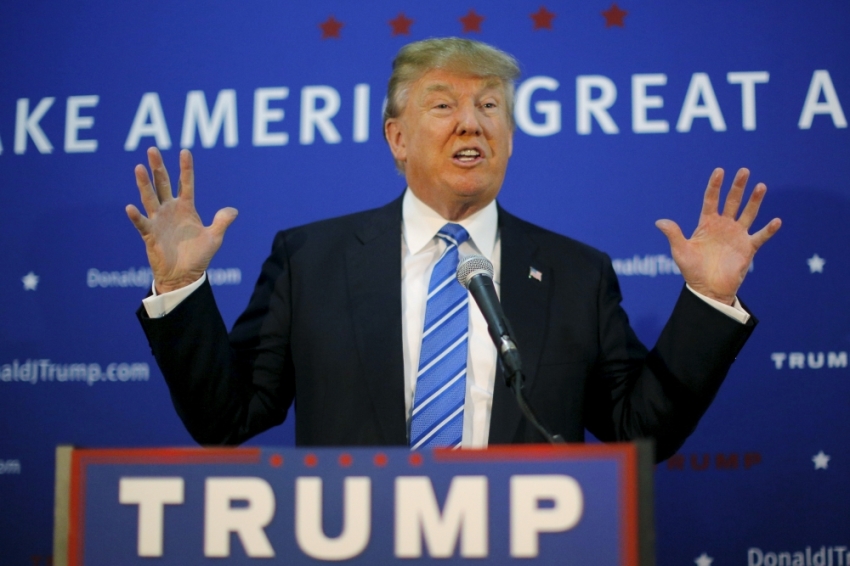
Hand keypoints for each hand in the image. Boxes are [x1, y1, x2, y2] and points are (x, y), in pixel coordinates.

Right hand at [125, 147, 237, 293]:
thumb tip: (233, 210)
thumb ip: (222, 223)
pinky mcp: (150, 235)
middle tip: (153, 149)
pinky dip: (136, 216)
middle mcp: (170, 210)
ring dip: (144, 184)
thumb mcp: (214, 238)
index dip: (185, 168)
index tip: (185, 151)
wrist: (184, 276)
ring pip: (150, 198)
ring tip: (139, 167)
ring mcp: (158, 221)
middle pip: (163, 184)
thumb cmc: (198, 257)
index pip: (186, 183)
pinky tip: (130, 207)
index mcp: (186, 208)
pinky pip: (142, 224)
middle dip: (158, 167)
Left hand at [655, 168, 780, 304]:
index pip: (711, 200)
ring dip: (755, 201)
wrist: (708, 289)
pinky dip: (768, 230)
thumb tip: (659, 222)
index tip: (719, 171)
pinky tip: (776, 221)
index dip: (715, 186)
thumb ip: (674, 234)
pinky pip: (760, 236)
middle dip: (738, 187)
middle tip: (744, 171)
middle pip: (732, 201)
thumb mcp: (680, 251)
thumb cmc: (692, 270)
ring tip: (760, 186)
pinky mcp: (748, 248)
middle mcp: (724, 226)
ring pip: (748, 213)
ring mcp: (737, 235)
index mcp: (707, 223)